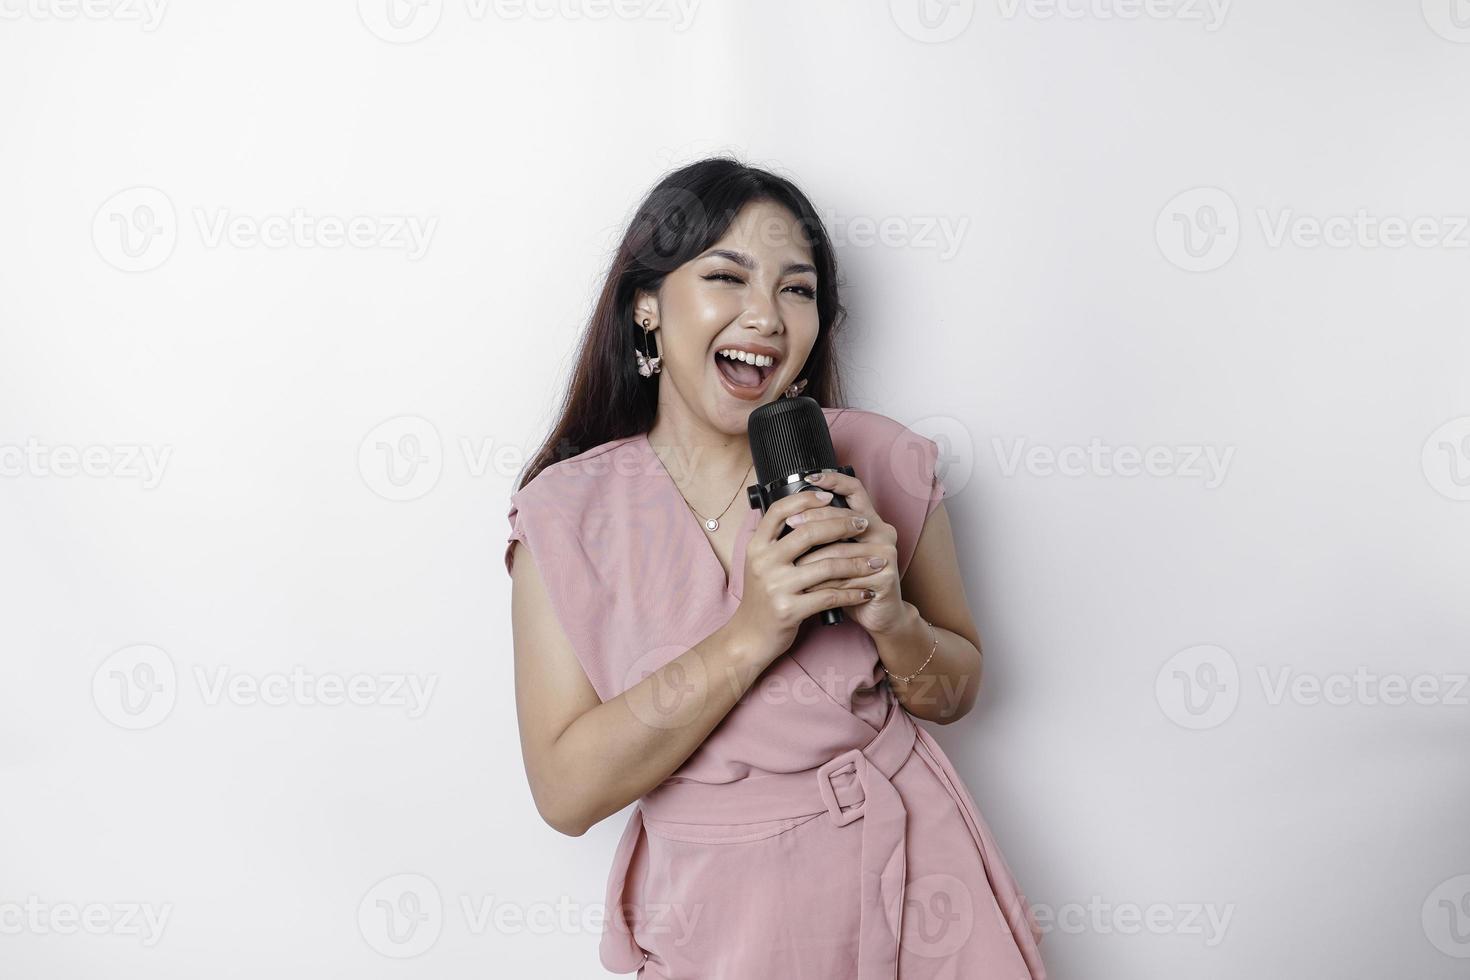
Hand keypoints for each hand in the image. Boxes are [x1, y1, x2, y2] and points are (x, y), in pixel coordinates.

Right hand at [727, 486, 881, 662]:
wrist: (750, 637)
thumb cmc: (762, 597)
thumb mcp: (761, 564)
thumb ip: (778, 541)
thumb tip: (807, 512)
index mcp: (757, 547)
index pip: (780, 511)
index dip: (806, 499)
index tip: (830, 496)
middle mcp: (763, 563)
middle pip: (808, 533)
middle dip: (842, 525)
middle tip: (863, 524)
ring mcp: (776, 587)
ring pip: (826, 566)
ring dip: (857, 563)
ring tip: (876, 561)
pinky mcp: (789, 610)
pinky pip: (830, 597)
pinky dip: (853, 593)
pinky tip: (866, 591)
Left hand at [786, 469, 907, 636]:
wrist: (877, 615)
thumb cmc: (852, 582)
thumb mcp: (836, 553)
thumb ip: (823, 535)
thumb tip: (787, 517)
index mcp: (870, 520)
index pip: (855, 490)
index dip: (834, 480)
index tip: (810, 477)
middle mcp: (882, 532)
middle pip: (843, 517)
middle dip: (813, 520)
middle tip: (791, 524)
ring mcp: (886, 554)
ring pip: (841, 550)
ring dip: (813, 558)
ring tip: (792, 563)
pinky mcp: (885, 577)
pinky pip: (847, 577)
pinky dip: (824, 583)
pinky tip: (808, 586)